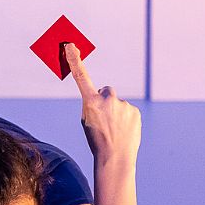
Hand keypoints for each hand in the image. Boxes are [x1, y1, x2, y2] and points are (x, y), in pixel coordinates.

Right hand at [63, 42, 140, 164]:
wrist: (115, 158)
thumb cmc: (97, 140)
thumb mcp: (87, 121)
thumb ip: (93, 105)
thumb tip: (105, 98)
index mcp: (91, 102)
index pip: (81, 77)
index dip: (75, 60)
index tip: (70, 46)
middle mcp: (108, 100)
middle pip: (106, 91)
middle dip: (105, 100)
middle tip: (104, 119)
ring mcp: (124, 105)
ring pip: (117, 104)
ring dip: (116, 113)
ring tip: (114, 130)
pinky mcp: (135, 111)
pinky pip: (128, 111)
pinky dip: (126, 119)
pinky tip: (123, 132)